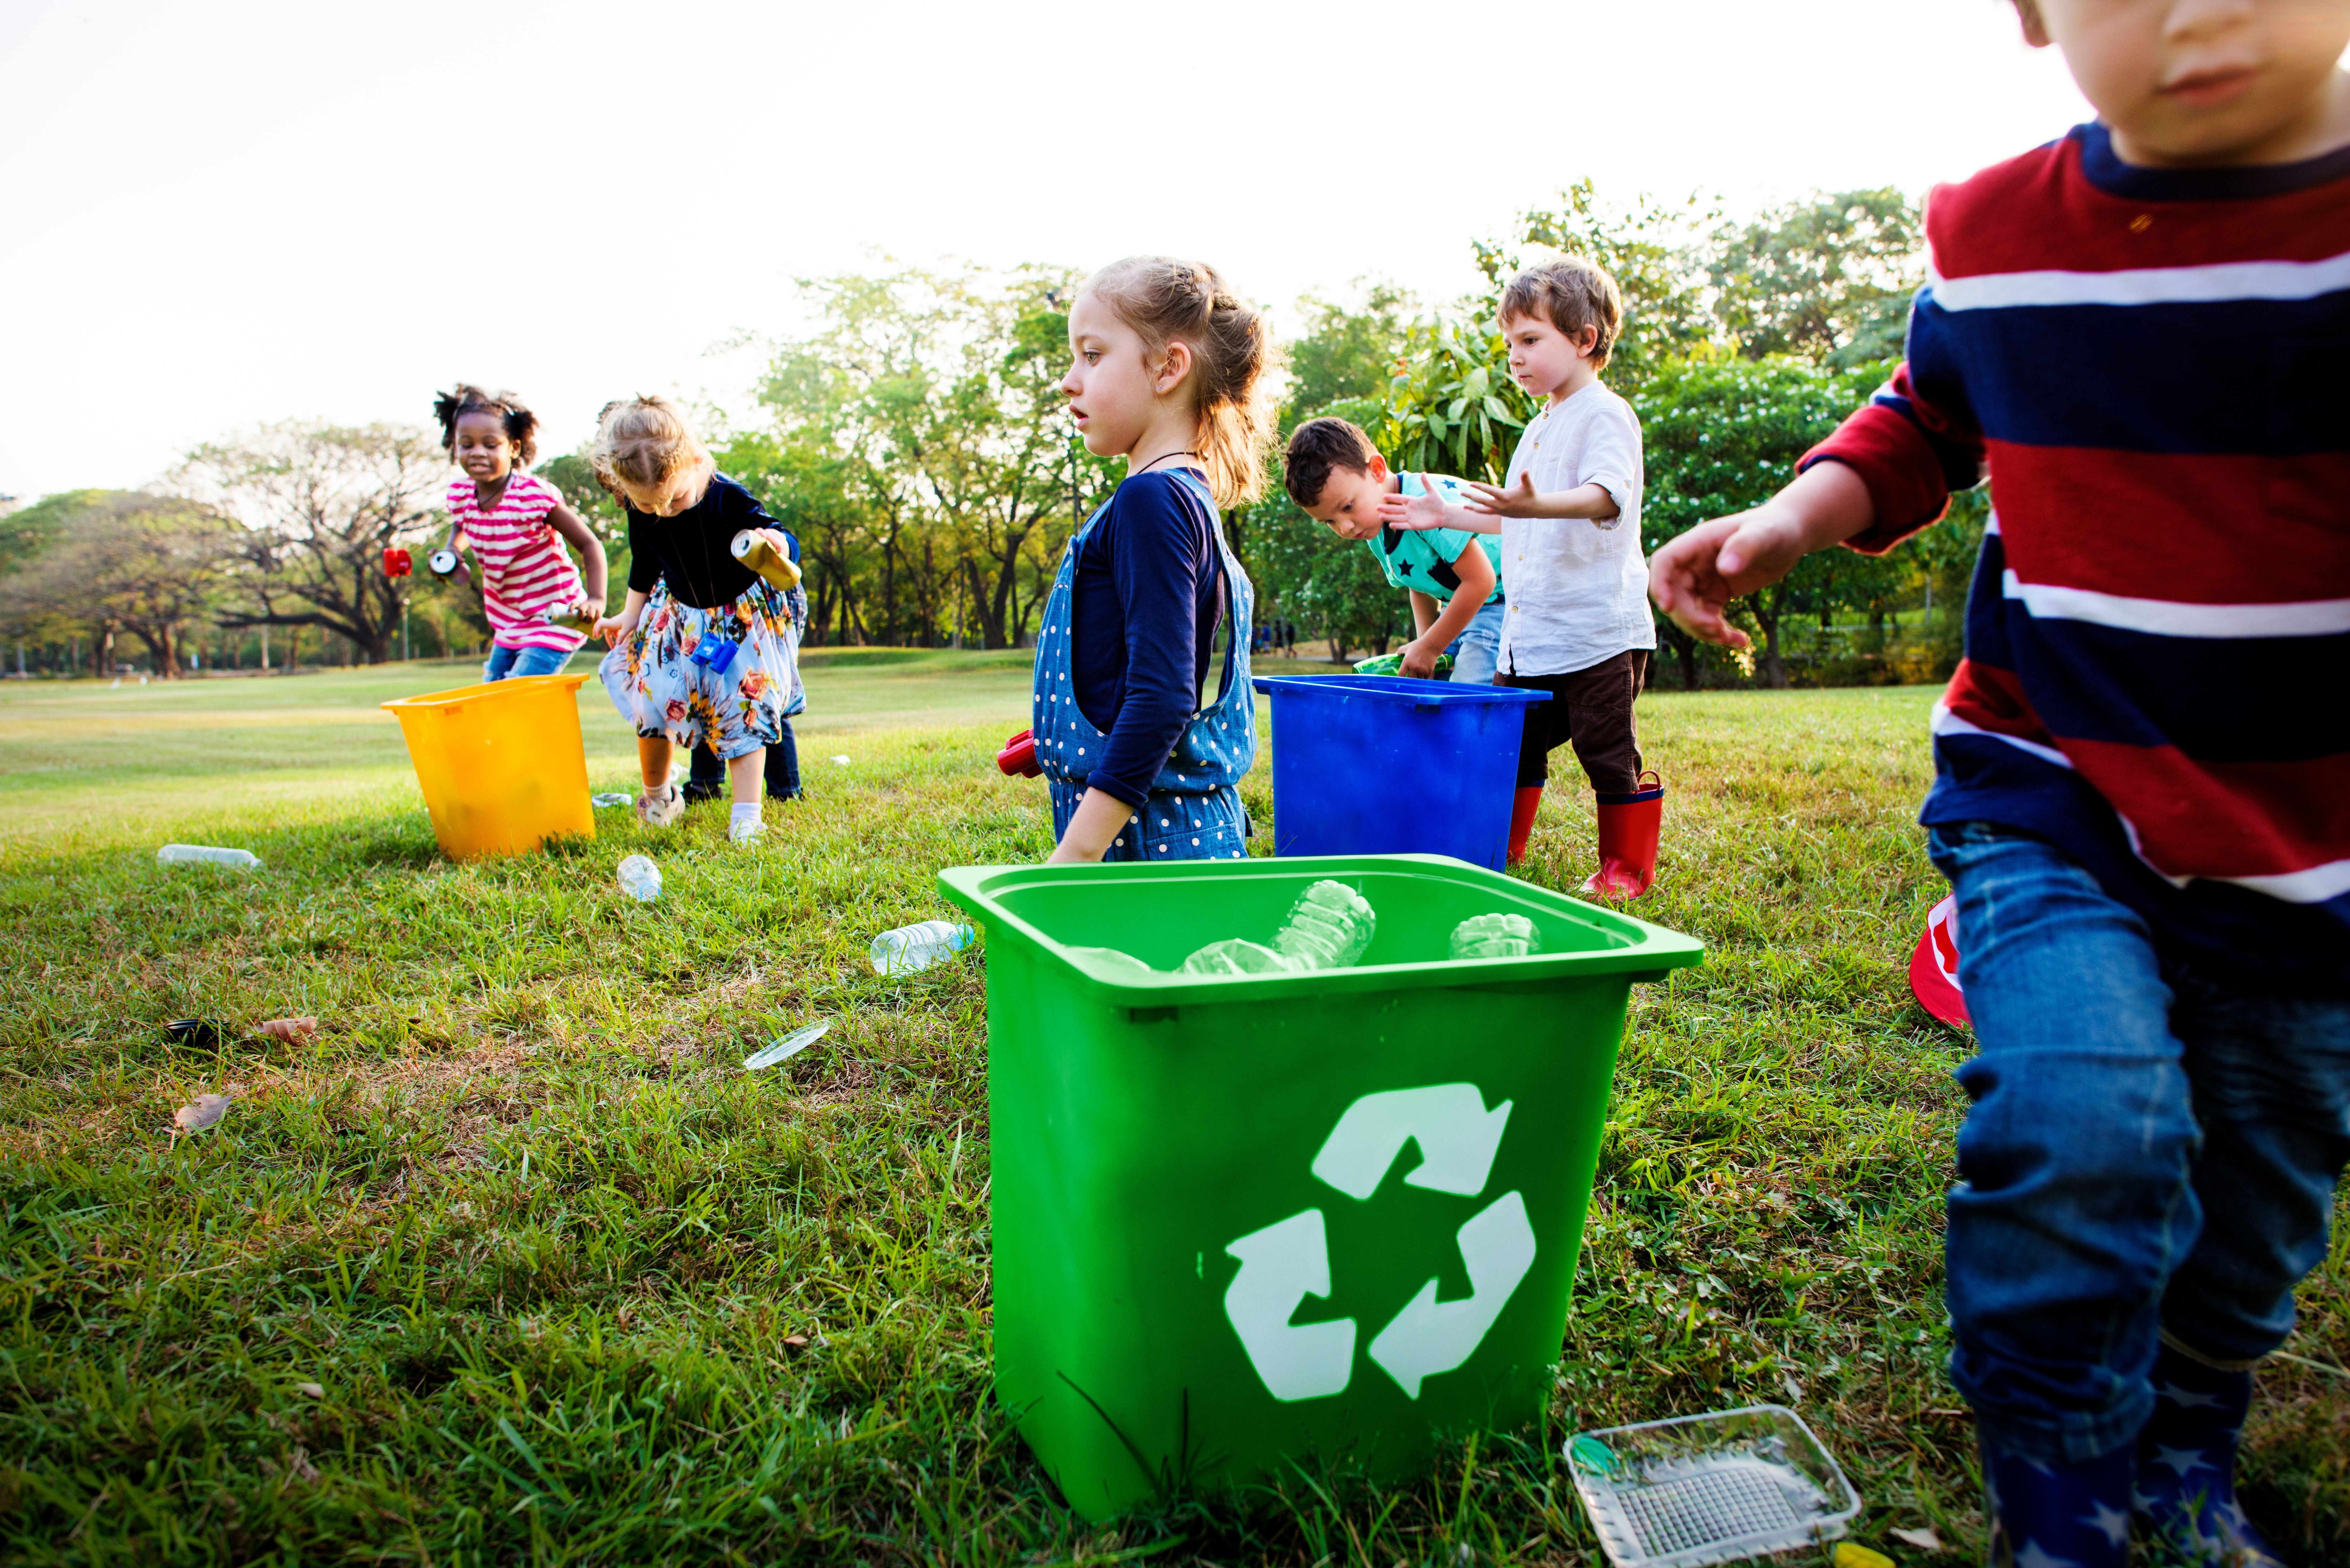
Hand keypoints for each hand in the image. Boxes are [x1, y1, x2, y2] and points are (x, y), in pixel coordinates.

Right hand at [592, 614, 631, 647]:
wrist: (634, 612)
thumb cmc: (631, 619)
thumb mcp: (627, 629)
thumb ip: (622, 636)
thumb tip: (617, 644)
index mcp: (611, 624)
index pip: (600, 625)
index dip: (597, 630)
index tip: (597, 636)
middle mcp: (611, 623)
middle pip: (604, 630)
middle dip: (602, 636)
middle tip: (599, 640)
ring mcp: (614, 624)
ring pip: (609, 632)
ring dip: (610, 639)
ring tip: (613, 647)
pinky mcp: (618, 625)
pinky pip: (614, 631)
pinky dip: (615, 636)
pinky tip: (620, 641)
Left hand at [750, 526, 791, 556]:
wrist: (765, 552)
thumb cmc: (758, 557)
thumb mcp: (757, 558)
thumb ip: (757, 560)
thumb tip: (758, 573)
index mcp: (756, 537)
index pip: (758, 531)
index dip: (761, 532)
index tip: (764, 536)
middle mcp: (763, 533)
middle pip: (771, 534)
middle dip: (777, 543)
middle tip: (779, 552)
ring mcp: (771, 533)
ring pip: (778, 536)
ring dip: (781, 544)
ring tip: (781, 553)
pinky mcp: (777, 534)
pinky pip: (782, 537)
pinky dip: (783, 543)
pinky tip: (782, 548)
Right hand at [1376, 478, 1455, 531]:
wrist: (1444, 514)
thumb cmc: (1439, 502)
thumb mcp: (1432, 492)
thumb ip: (1426, 483)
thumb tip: (1423, 473)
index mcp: (1413, 501)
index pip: (1400, 498)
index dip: (1393, 497)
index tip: (1384, 496)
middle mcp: (1410, 509)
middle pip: (1396, 508)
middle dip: (1387, 508)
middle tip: (1377, 507)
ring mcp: (1412, 517)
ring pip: (1398, 517)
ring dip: (1389, 517)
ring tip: (1380, 517)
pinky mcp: (1415, 525)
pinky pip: (1404, 525)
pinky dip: (1398, 525)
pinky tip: (1390, 525)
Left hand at [1398, 637, 1438, 679]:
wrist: (1431, 644)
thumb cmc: (1418, 645)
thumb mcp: (1407, 647)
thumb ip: (1400, 651)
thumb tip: (1396, 654)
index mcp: (1406, 662)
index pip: (1401, 675)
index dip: (1400, 679)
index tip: (1400, 681)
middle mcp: (1414, 667)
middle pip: (1409, 680)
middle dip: (1409, 681)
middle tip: (1408, 682)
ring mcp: (1422, 670)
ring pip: (1418, 680)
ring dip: (1416, 680)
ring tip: (1416, 681)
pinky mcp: (1429, 671)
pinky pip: (1425, 678)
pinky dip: (1423, 679)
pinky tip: (1422, 678)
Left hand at [1461, 472, 1539, 516]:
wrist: (1536, 509)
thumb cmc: (1532, 495)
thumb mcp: (1529, 486)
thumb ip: (1526, 478)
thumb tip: (1525, 470)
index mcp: (1505, 497)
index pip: (1489, 491)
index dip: (1479, 487)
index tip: (1470, 484)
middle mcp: (1501, 505)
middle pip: (1482, 501)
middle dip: (1471, 497)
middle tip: (1460, 493)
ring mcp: (1501, 511)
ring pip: (1483, 510)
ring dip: (1473, 508)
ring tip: (1463, 507)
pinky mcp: (1502, 514)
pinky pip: (1488, 513)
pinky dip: (1481, 511)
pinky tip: (1475, 509)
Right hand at [1647, 505, 1814, 648]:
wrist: (1791, 535)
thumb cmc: (1777, 527)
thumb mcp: (1764, 535)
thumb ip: (1744, 547)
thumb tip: (1724, 569)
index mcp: (1698, 543)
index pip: (1665, 562)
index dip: (1660, 584)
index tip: (1668, 608)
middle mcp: (1695, 563)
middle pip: (1675, 595)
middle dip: (1690, 618)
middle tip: (1718, 630)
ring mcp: (1704, 580)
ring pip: (1688, 612)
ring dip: (1705, 631)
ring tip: (1735, 640)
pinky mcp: (1716, 594)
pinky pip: (1707, 619)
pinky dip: (1720, 634)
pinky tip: (1741, 641)